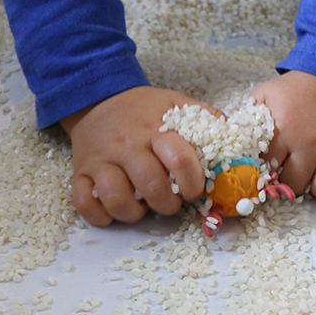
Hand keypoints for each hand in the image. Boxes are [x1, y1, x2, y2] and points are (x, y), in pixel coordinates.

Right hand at [61, 86, 220, 225]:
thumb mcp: (175, 104)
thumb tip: (235, 138)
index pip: (179, 159)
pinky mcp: (81, 173)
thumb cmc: (143, 109)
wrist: (98, 98)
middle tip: (170, 202)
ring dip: (134, 213)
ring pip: (117, 200)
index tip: (194, 190)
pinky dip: (101, 215)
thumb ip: (204, 119)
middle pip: (151, 185)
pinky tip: (115, 209)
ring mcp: (101, 161)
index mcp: (155, 130)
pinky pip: (85, 205)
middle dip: (167, 204)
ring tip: (142, 206)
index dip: (193, 182)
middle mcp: (127, 146)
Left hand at [251, 71, 315, 198]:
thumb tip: (231, 151)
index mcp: (286, 129)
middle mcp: (314, 142)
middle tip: (296, 164)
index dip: (266, 172)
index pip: (267, 171)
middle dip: (292, 180)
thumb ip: (247, 123)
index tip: (271, 166)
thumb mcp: (264, 97)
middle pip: (295, 187)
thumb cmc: (297, 93)